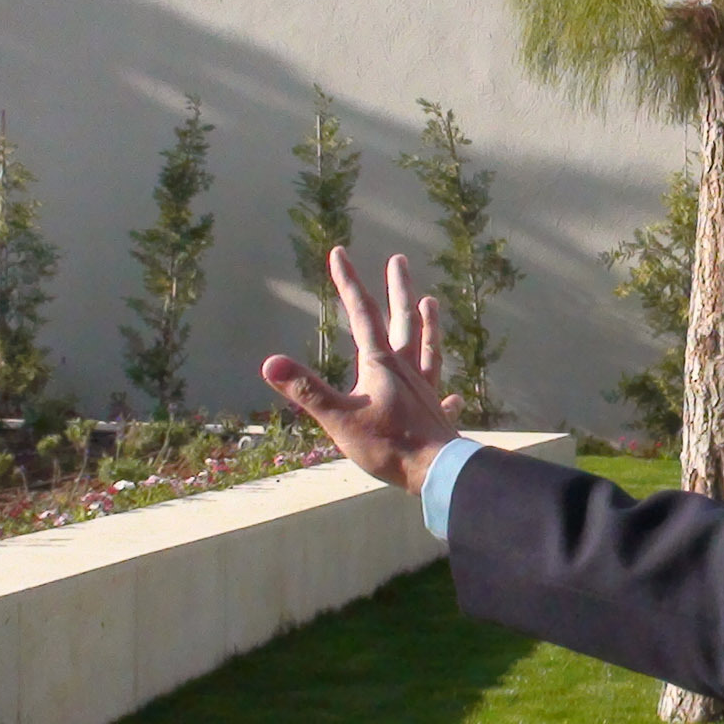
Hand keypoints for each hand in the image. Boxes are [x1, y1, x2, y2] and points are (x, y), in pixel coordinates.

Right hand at [262, 247, 463, 495]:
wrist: (436, 472)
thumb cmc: (387, 446)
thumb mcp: (338, 419)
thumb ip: (307, 391)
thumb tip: (270, 363)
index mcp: (380, 364)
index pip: (361, 314)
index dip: (349, 282)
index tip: (340, 252)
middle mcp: (406, 369)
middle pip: (403, 321)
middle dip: (398, 289)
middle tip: (399, 260)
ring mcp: (426, 391)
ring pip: (428, 348)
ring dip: (429, 324)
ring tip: (432, 302)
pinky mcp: (438, 416)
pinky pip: (443, 399)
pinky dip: (447, 395)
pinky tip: (454, 396)